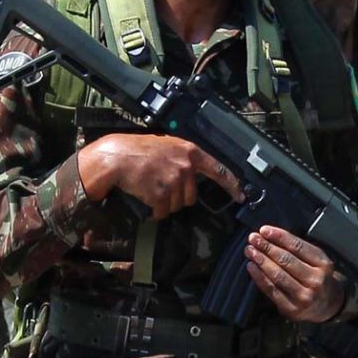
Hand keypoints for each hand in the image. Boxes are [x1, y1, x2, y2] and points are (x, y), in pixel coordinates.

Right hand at [78, 133, 243, 219]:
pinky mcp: (161, 194)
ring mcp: (174, 181)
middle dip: (177, 197)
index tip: (241, 196)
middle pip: (191, 196)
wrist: (116, 157)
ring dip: (164, 203)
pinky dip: (154, 210)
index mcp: (190, 152)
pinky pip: (162, 212)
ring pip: (176, 205)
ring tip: (149, 187)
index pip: (219, 170)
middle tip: (160, 185)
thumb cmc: (138, 150)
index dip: (232, 185)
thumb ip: (183, 157)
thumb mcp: (167, 145)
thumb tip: (193, 173)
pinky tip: (144, 196)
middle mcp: (185, 166)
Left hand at [245, 226, 343, 322]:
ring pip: (278, 275)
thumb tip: (268, 235)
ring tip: (250, 251)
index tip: (264, 230)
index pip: (298, 247)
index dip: (279, 237)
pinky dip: (259, 277)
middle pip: (286, 260)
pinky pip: (272, 290)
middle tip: (253, 239)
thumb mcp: (315, 260)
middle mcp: (316, 281)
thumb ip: (296, 249)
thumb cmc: (315, 276)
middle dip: (267, 247)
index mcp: (323, 264)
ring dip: (261, 260)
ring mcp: (304, 296)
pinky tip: (251, 267)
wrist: (327, 306)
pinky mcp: (292, 308)